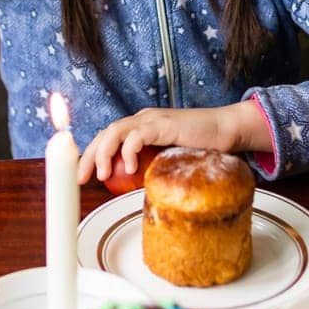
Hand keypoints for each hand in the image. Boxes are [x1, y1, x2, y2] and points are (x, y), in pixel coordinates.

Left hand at [75, 102, 266, 184]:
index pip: (108, 137)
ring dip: (104, 153)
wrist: (226, 130)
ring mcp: (152, 119)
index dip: (91, 154)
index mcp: (140, 126)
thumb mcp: (168, 159)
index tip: (82, 176)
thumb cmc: (201, 147)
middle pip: (105, 133)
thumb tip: (135, 189)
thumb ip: (152, 166)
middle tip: (82, 178)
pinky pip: (138, 134)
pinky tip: (129, 168)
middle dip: (89, 155)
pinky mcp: (163, 124)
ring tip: (102, 174)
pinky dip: (129, 150)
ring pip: (115, 130)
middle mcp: (142, 119)